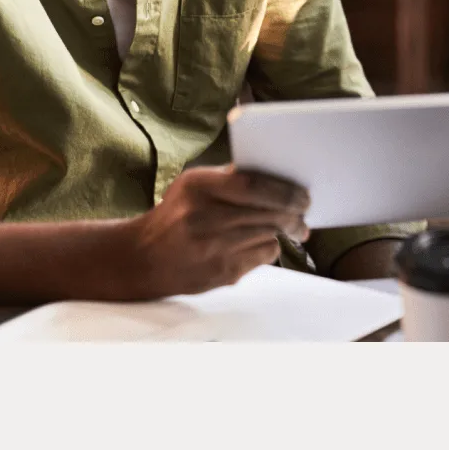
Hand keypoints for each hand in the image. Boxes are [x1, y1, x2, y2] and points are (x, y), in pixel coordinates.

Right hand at [124, 165, 310, 299]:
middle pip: (267, 213)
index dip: (284, 190)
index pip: (252, 185)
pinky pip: (262, 256)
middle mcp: (205, 217)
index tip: (303, 193)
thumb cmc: (176, 214)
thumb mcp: (193, 184)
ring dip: (285, 230)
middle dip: (294, 212)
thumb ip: (230, 177)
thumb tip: (278, 176)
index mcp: (199, 187)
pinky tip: (264, 241)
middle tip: (305, 210)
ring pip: (270, 235)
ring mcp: (213, 248)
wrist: (143, 258)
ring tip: (292, 225)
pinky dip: (269, 246)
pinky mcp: (221, 273)